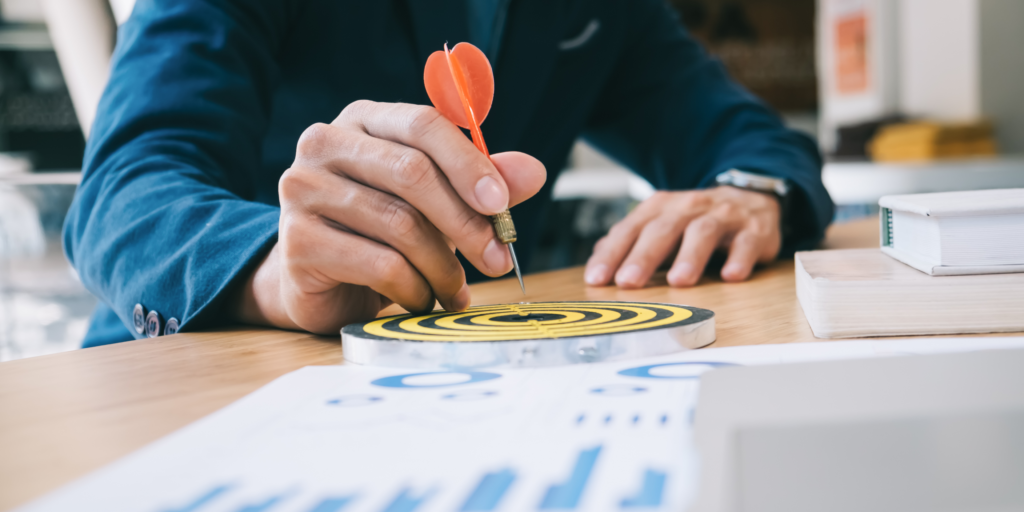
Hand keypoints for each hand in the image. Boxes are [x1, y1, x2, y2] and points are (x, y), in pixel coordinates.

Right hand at [230, 100, 545, 333]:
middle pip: (413, 173)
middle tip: (497, 260)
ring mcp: (303, 190)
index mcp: (364, 119)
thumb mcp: (435, 201)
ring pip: (400, 224)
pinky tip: (421, 300)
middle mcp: (325, 143)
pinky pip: (379, 264)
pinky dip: (414, 289)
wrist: (316, 280)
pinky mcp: (297, 242)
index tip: (502, 205)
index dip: (468, 163)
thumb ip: (481, 182)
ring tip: (456, 290)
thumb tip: (533, 172)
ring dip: (443, 267)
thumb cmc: (379, 230)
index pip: (423, 123)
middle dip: (465, 222)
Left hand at [584, 186, 780, 288]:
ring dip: (690, 256)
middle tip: (628, 281)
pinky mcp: (754, 230)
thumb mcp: (661, 224)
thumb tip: (597, 260)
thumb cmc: (696, 220)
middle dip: (644, 255)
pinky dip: (739, 258)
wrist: (750, 198)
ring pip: (703, 232)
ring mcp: (723, 216)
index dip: (612, 254)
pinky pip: (747, 242)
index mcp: (661, 208)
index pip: (631, 229)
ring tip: (678, 281)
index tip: (597, 279)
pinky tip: (731, 276)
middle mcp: (688, 207)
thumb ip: (631, 241)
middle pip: (663, 229)